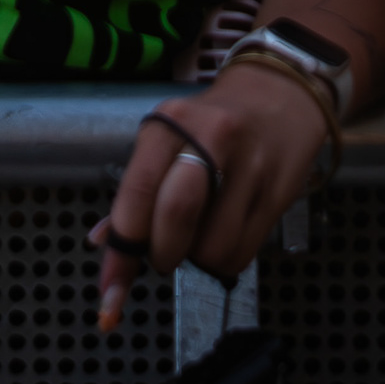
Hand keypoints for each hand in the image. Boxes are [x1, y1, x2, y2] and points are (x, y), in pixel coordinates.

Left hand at [92, 64, 332, 317]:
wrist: (281, 93)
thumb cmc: (212, 122)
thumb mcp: (168, 136)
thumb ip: (137, 187)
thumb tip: (103, 242)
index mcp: (170, 123)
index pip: (138, 191)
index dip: (121, 249)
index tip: (110, 291)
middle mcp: (211, 137)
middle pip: (177, 214)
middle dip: (161, 255)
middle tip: (162, 256)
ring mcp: (251, 165)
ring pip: (213, 246)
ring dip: (198, 260)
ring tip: (200, 235)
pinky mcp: (278, 192)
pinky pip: (244, 252)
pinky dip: (226, 260)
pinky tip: (226, 234)